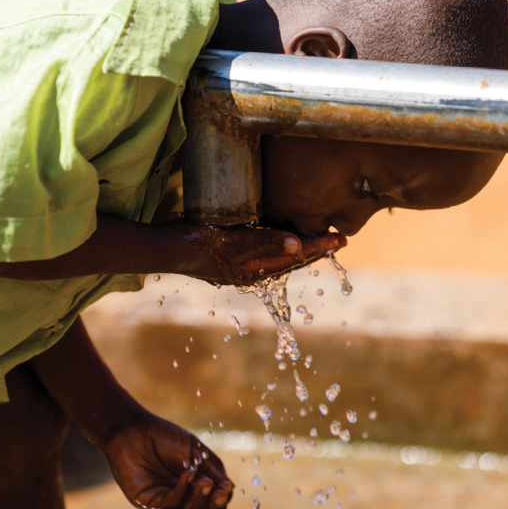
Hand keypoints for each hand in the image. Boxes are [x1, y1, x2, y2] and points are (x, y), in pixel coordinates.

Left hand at [102, 412, 233, 508]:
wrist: (134, 428)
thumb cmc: (166, 439)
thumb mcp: (197, 454)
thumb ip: (213, 472)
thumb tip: (229, 489)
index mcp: (193, 492)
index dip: (221, 504)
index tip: (227, 487)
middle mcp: (179, 502)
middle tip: (221, 493)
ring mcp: (163, 503)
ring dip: (200, 501)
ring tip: (206, 482)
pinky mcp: (146, 501)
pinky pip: (169, 504)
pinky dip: (182, 490)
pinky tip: (188, 474)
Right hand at [168, 220, 346, 285]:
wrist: (166, 247)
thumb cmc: (200, 242)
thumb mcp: (236, 241)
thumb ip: (266, 242)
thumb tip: (299, 247)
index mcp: (256, 270)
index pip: (296, 258)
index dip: (319, 248)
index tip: (341, 240)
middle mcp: (250, 271)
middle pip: (291, 261)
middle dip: (315, 250)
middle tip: (338, 240)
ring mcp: (238, 265)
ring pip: (278, 258)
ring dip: (298, 249)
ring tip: (316, 240)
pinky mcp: (227, 255)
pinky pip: (261, 254)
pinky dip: (277, 247)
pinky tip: (278, 238)